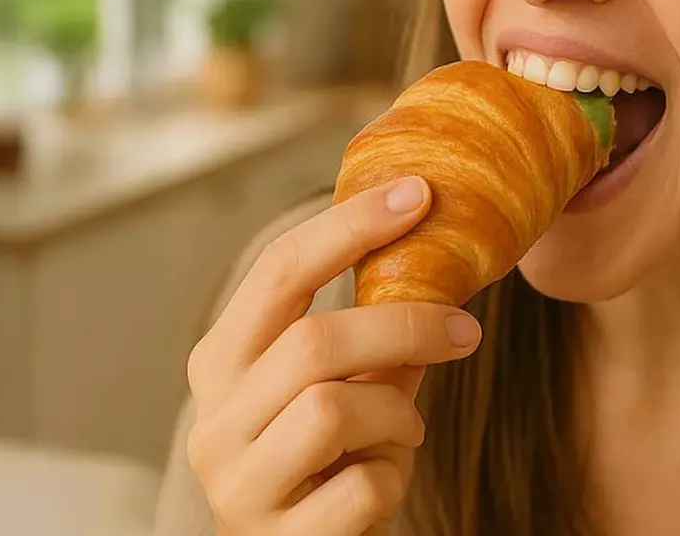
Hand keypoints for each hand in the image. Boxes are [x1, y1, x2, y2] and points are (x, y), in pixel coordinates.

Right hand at [184, 176, 481, 533]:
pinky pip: (363, 486)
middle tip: (466, 329)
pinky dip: (394, 480)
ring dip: (397, 415)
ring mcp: (237, 484)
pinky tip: (380, 486)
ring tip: (402, 432)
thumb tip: (432, 246)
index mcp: (219, 363)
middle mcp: (212, 420)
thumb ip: (365, 336)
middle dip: (405, 326)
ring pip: (334, 409)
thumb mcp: (336, 389)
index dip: (350, 225)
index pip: (278, 269)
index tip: (418, 192)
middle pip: (315, 340)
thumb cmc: (324, 463)